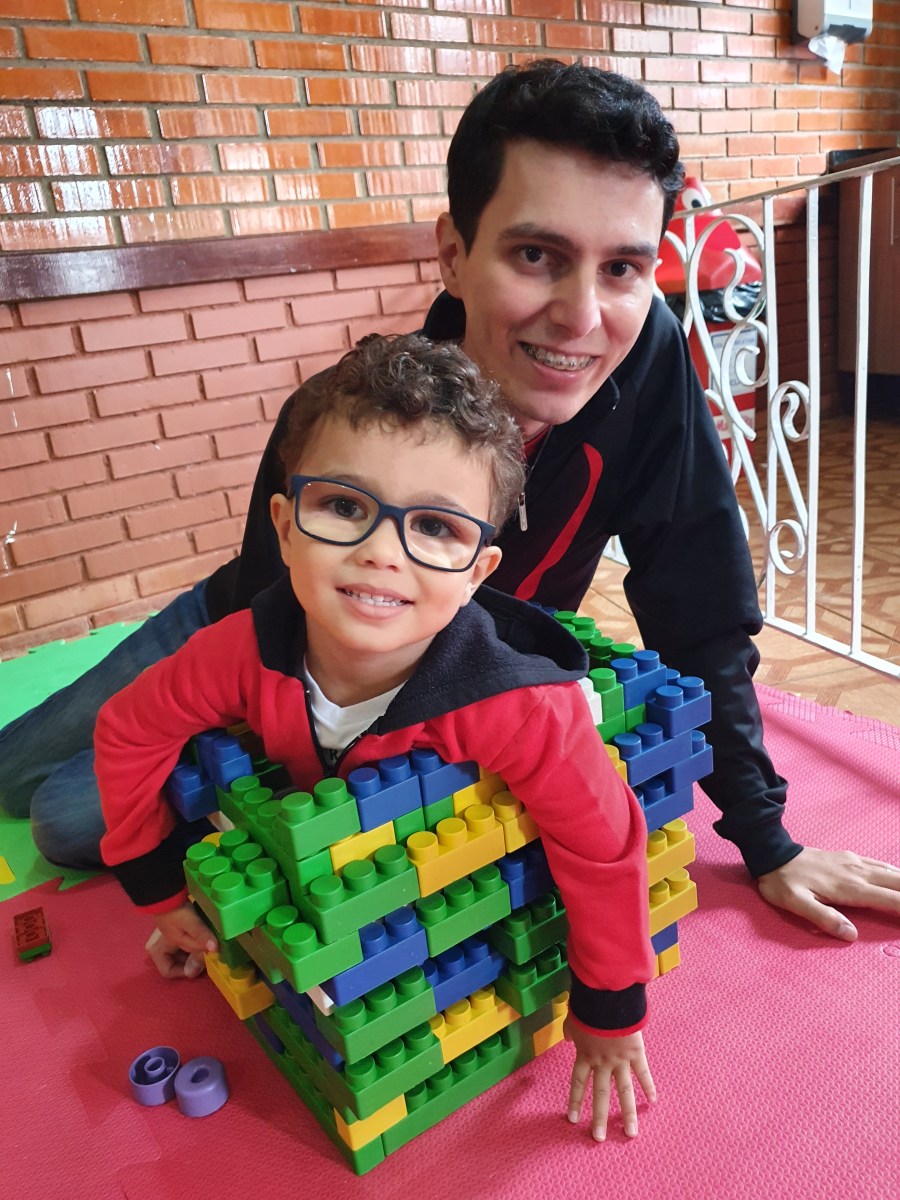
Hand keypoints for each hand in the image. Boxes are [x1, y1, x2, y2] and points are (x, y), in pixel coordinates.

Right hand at [146, 903, 217, 978]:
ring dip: (198, 951)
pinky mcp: (177, 933)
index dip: (185, 969)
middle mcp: (162, 948)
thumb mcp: (190, 924)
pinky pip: (188, 945)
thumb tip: (213, 950)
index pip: (169, 971)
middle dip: (195, 960)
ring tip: (209, 943)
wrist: (169, 892)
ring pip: (184, 955)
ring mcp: (169, 941)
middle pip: (179, 964)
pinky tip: (206, 936)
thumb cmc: (176, 910)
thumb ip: (201, 938)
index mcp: (159, 951)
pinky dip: (197, 943)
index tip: (201, 962)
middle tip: (209, 952)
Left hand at [564, 1018, 655, 1140]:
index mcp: (585, 1055)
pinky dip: (649, 1087)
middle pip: (600, 1095)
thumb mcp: (573, 1019)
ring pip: (624, 1092)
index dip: (575, 1101)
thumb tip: (567, 1038)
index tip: (573, 1120)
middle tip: (598, 1138)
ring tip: (630, 1133)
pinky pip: (643, 1073)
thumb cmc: (588, 1006)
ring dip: (627, 1114)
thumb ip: (570, 1032)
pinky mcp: (636, 1053)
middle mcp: (602, 1063)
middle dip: (599, 1118)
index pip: (578, 1083)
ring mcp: (620, 1060)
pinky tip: (653, 1102)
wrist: (607, 998)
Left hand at [757, 846, 899, 939]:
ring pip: (894, 873)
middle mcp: (859, 873)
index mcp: (850, 888)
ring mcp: (855, 863)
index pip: (892, 900)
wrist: (771, 852)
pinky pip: (882, 865)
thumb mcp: (796, 904)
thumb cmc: (782, 883)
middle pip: (899, 884)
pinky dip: (898, 873)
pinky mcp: (849, 857)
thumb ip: (824, 919)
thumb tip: (851, 936)